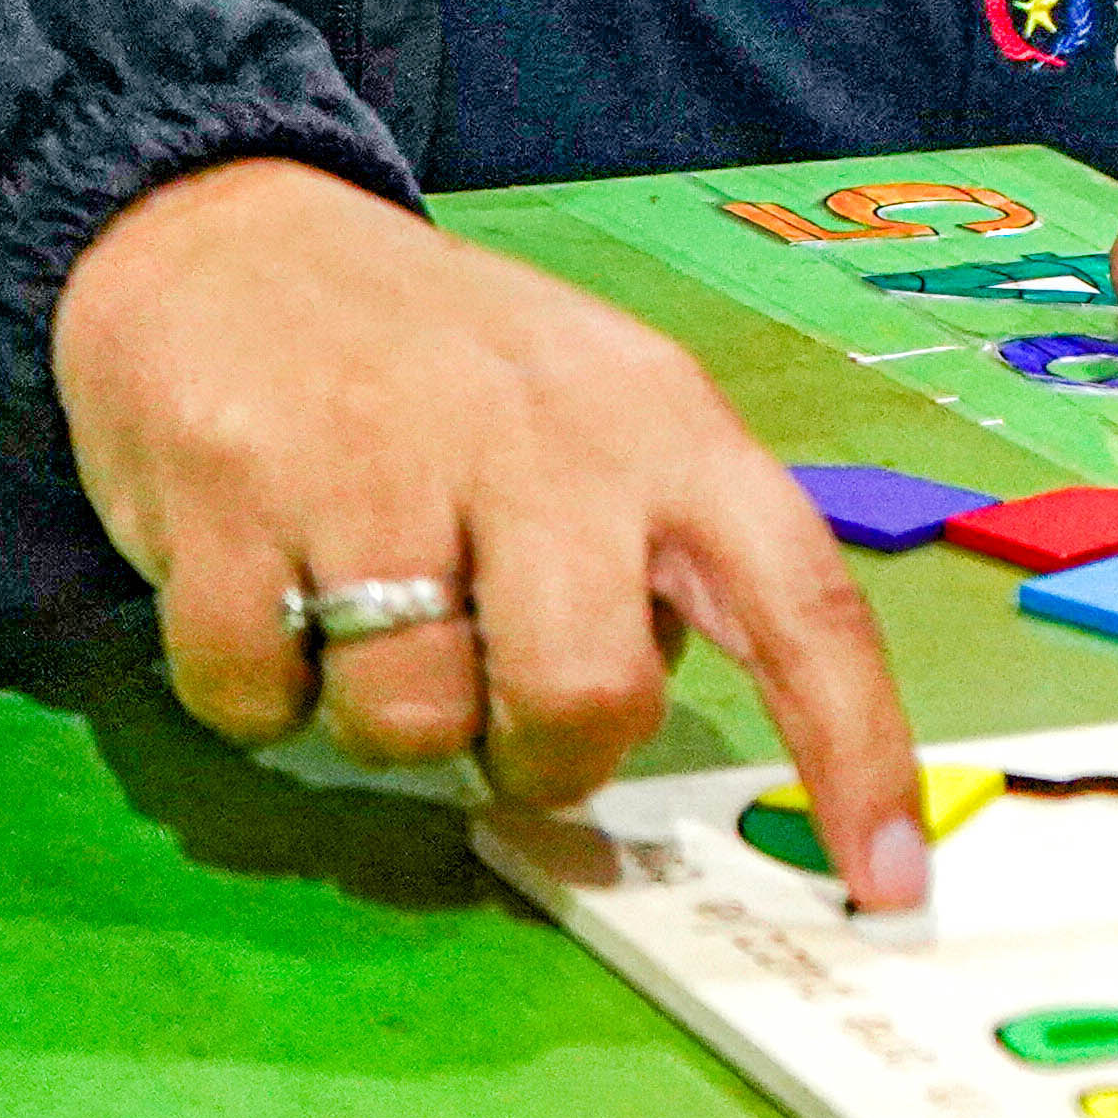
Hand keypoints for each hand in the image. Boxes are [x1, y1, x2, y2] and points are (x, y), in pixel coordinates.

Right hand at [54, 157, 930, 907]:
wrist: (229, 237)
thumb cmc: (442, 368)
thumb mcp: (592, 417)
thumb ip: (649, 558)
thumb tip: (650, 723)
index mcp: (663, 425)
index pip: (803, 599)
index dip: (856, 747)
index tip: (889, 880)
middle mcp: (544, 436)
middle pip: (587, 699)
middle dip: (539, 757)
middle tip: (493, 707)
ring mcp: (382, 459)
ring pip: (410, 723)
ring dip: (381, 718)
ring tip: (360, 610)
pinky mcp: (234, 492)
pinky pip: (257, 699)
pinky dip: (256, 689)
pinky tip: (267, 586)